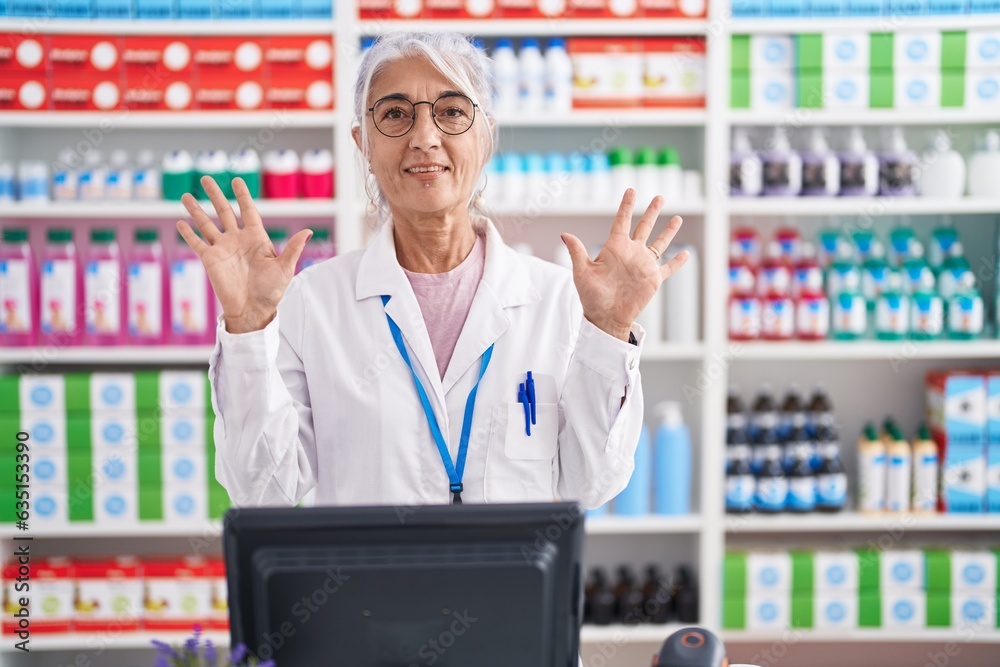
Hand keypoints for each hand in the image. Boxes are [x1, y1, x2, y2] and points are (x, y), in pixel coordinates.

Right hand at [176, 176, 312, 333]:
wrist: (253, 310)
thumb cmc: (272, 291)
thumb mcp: (285, 268)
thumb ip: (293, 248)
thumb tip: (308, 231)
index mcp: (256, 238)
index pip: (248, 211)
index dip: (242, 195)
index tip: (236, 181)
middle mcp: (238, 240)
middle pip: (224, 211)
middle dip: (214, 195)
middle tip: (206, 178)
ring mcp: (223, 249)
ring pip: (206, 224)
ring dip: (196, 210)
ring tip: (185, 195)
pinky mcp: (210, 260)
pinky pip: (197, 243)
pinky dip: (188, 233)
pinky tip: (180, 222)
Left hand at [561, 189, 689, 341]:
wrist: (606, 317)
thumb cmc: (591, 296)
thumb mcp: (582, 272)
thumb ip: (577, 252)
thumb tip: (565, 234)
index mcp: (615, 248)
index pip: (622, 221)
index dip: (627, 206)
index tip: (631, 190)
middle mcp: (631, 253)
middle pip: (644, 227)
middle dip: (652, 212)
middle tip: (659, 197)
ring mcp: (643, 265)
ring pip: (659, 243)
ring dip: (668, 231)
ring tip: (677, 218)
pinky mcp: (653, 279)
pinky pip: (668, 268)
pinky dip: (678, 262)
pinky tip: (686, 254)